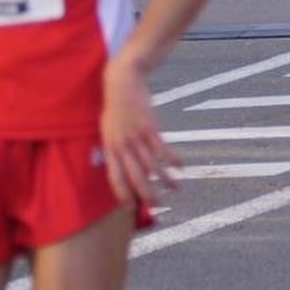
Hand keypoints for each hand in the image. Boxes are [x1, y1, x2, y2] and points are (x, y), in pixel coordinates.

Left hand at [100, 53, 179, 203]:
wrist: (122, 82)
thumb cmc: (114, 107)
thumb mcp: (107, 129)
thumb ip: (114, 148)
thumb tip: (123, 167)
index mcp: (109, 147)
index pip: (114, 177)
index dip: (123, 194)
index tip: (131, 208)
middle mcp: (122, 145)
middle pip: (136, 176)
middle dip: (147, 193)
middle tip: (157, 205)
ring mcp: (137, 136)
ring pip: (153, 165)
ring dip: (165, 180)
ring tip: (175, 189)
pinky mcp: (150, 127)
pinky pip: (163, 149)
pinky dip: (174, 160)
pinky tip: (182, 167)